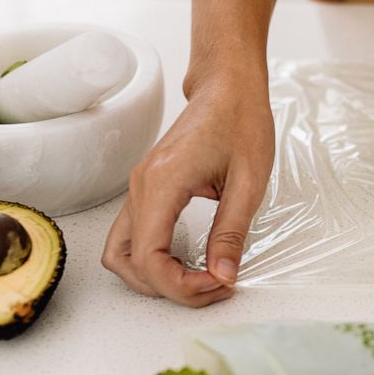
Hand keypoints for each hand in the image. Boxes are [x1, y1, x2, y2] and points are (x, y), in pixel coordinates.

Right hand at [102, 65, 274, 306]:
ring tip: (202, 278)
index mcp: (163, 183)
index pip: (149, 258)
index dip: (181, 285)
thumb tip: (223, 276)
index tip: (219, 284)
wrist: (229, 87)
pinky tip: (190, 261)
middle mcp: (141, 187)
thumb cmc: (241, 121)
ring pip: (123, 254)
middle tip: (215, 285)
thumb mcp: (250, 181)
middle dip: (170, 287)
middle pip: (129, 263)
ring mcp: (140, 188)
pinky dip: (155, 259)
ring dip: (156, 277)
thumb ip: (232, 232)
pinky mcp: (148, 189)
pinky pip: (135, 237)